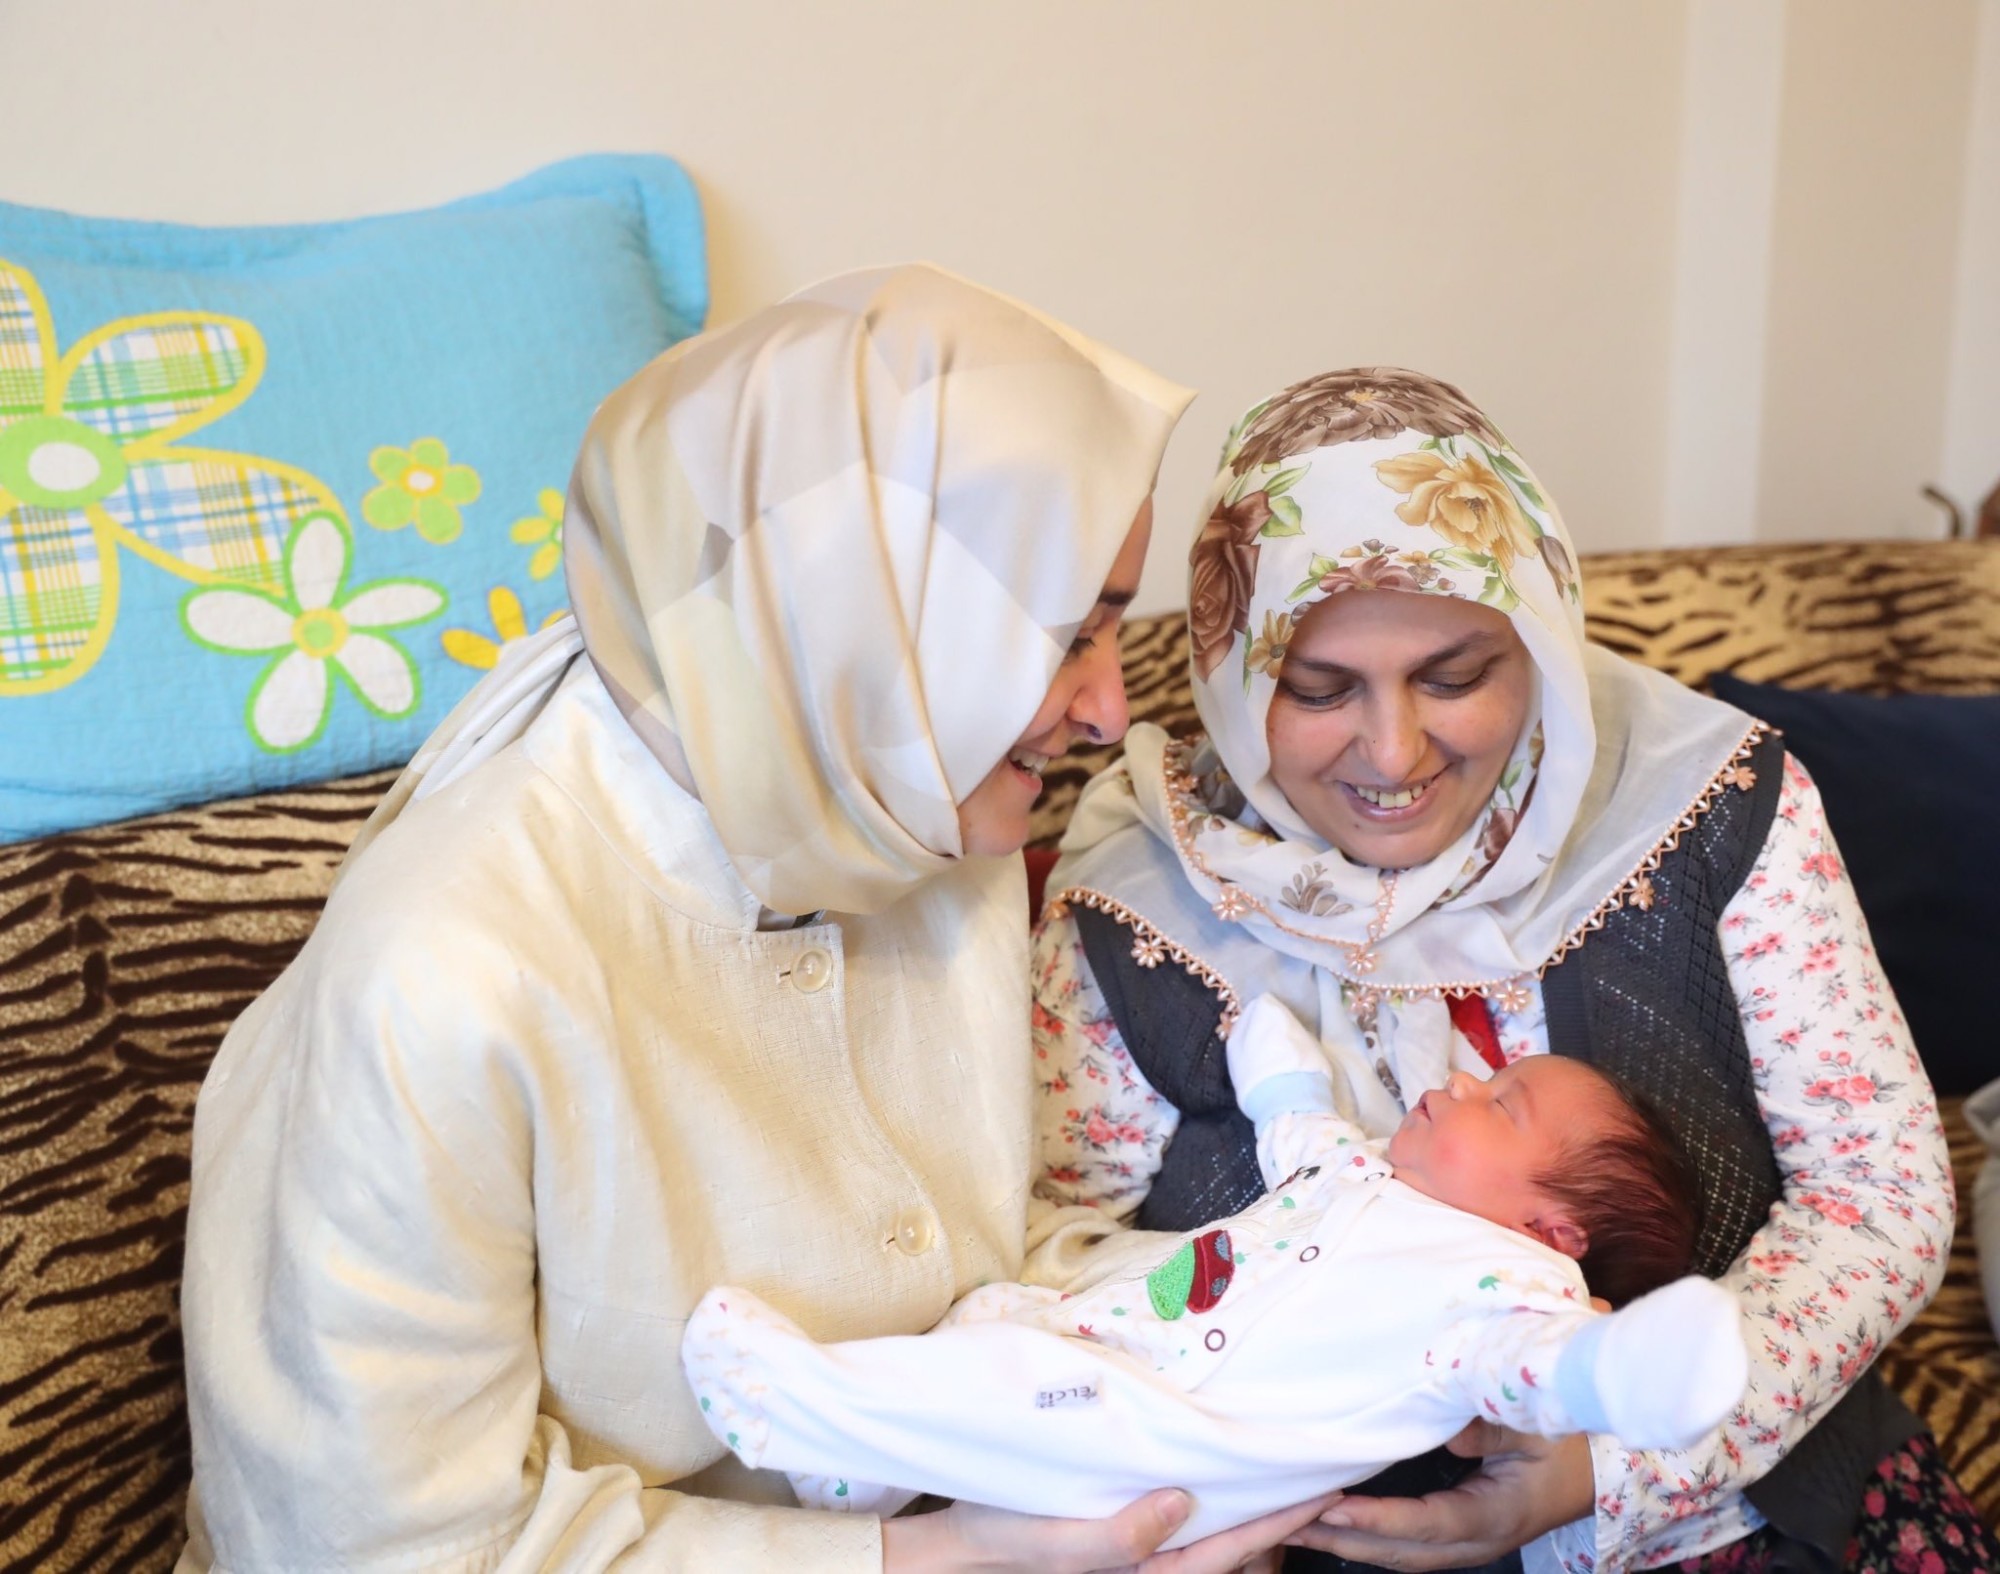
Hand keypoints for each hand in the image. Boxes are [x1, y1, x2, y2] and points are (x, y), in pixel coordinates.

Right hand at [882, 1487, 1344, 1572]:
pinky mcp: (1121, 1525)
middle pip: (1231, 1546)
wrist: (956, 1542)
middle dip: (1277, 1518)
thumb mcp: (1058, 1539)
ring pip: (1210, 1532)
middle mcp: (1150, 1564)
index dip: (1279, 1523)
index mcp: (1145, 1572)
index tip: (1323, 1493)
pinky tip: (1218, 1469)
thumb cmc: (1004, 1538)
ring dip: (1246, 1505)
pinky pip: (1180, 1515)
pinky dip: (1210, 1495)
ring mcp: (1138, 1546)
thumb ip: (1120, 1535)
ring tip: (1283, 1471)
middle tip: (1321, 1476)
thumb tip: (1181, 1504)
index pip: (1230, 1550)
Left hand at [1287, 1424, 1593, 1570]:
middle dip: (1343, 1540)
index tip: (1332, 1510)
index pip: (1429, 1524)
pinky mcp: (1455, 1537)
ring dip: (1345, 1542)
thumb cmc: (1566, 1443)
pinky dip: (1364, 1537)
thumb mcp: (1536, 1428)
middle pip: (1402, 1551)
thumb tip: (1446, 1429)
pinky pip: (1404, 1545)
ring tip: (1289, 1525)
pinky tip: (1328, 1525)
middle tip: (1286, 1521)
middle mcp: (1475, 1541)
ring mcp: (1465, 1545)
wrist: (1590, 1471)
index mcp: (1495, 1516)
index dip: (1380, 1520)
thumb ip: (1492, 1427)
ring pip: (1398, 1554)